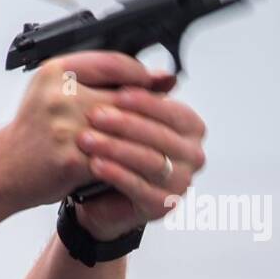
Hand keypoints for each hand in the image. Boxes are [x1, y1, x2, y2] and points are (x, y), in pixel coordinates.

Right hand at [0, 52, 205, 235]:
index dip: (140, 73)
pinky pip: (110, 157)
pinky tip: (136, 163)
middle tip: (165, 116)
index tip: (158, 82)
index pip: (112, 62)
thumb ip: (98, 83)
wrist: (0, 171)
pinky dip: (126, 161)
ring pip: (120, 128)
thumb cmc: (31, 135)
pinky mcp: (70, 157)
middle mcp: (59, 94)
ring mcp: (64, 126)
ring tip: (154, 141)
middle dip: (147, 108)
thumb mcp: (55, 95)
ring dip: (141, 137)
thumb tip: (155, 78)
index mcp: (55, 72)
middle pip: (121, 95)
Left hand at [71, 78, 207, 241]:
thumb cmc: (113, 151)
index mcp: (189, 127)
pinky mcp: (162, 205)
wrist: (96, 195)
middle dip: (126, 125)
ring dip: (117, 149)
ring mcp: (180, 182)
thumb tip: (154, 73)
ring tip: (88, 140)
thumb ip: (135, 93)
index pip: (172, 111)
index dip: (146, 102)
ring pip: (150, 161)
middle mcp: (191, 154)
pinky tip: (96, 165)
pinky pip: (139, 187)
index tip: (119, 93)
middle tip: (95, 116)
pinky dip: (117, 174)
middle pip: (161, 136)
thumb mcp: (123, 116)